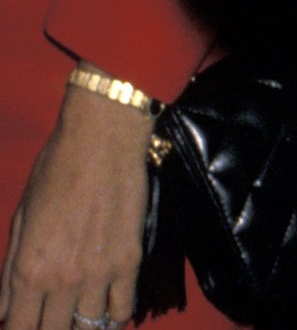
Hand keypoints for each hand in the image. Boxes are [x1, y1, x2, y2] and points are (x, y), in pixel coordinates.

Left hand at [0, 85, 151, 329]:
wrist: (103, 140)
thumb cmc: (54, 172)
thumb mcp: (20, 220)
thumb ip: (11, 270)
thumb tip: (6, 309)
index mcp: (28, 270)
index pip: (18, 328)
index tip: (23, 323)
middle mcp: (62, 280)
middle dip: (49, 328)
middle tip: (50, 316)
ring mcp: (100, 273)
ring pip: (90, 326)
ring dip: (81, 324)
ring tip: (77, 314)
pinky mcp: (130, 260)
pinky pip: (123, 308)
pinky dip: (113, 315)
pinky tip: (106, 305)